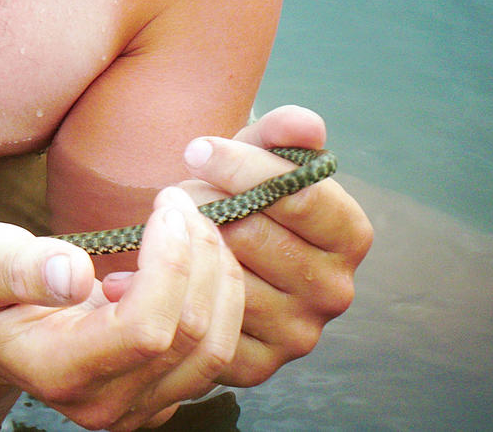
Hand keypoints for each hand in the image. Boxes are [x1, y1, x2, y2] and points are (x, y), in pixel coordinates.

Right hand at [0, 189, 244, 430]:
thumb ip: (20, 268)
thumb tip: (72, 273)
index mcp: (59, 370)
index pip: (145, 329)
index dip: (170, 264)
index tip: (165, 205)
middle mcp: (103, 403)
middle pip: (191, 336)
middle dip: (200, 257)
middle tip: (182, 202)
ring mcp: (136, 408)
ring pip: (216, 348)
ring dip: (218, 276)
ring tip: (191, 225)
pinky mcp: (159, 397)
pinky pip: (215, 351)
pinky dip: (219, 298)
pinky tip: (190, 258)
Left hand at [179, 105, 373, 385]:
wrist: (215, 248)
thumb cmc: (242, 193)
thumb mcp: (259, 154)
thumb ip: (283, 132)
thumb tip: (306, 125)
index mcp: (350, 235)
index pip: (299, 196)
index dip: (240, 167)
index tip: (195, 149)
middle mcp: (334, 291)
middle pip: (253, 235)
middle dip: (205, 203)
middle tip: (179, 192)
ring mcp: (298, 335)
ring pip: (222, 278)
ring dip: (182, 246)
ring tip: (168, 228)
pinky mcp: (256, 366)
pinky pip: (203, 322)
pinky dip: (164, 292)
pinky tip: (141, 271)